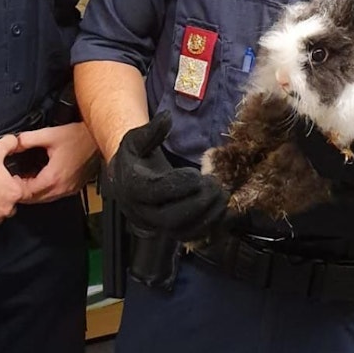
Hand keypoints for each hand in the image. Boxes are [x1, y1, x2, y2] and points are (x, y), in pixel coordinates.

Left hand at [16, 122, 99, 203]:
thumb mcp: (50, 134)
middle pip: (36, 199)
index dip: (16, 187)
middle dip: (23, 191)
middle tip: (15, 180)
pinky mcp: (74, 187)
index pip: (28, 193)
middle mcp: (62, 187)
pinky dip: (46, 190)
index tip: (10, 179)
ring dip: (35, 192)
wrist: (99, 138)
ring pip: (45, 198)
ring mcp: (69, 189)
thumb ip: (29, 139)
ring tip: (27, 179)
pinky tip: (42, 178)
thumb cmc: (79, 137)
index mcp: (53, 177)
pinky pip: (55, 194)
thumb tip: (15, 142)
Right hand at [104, 111, 227, 239]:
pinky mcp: (171, 230)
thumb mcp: (136, 139)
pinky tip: (226, 211)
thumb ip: (151, 130)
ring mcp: (158, 225)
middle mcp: (143, 212)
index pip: (156, 192)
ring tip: (224, 196)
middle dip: (198, 203)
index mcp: (134, 188)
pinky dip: (211, 227)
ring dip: (208, 217)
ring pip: (184, 231)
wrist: (127, 180)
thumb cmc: (135, 156)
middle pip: (171, 217)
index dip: (178, 185)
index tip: (197, 174)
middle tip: (216, 186)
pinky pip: (192, 236)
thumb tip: (166, 117)